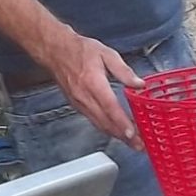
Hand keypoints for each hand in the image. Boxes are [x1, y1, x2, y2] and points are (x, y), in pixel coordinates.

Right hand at [41, 30, 144, 149]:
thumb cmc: (79, 50)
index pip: (109, 107)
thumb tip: (139, 83)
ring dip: (116, 136)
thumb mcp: (106, 53)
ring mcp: (80, 104)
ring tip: (132, 143)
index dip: (121, 122)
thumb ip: (124, 71)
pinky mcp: (77, 106)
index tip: (132, 134)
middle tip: (140, 145)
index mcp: (93, 82)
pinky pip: (94, 121)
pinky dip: (107, 129)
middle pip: (106, 122)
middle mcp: (85, 97)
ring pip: (100, 125)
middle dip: (124, 136)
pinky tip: (116, 132)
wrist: (56, 52)